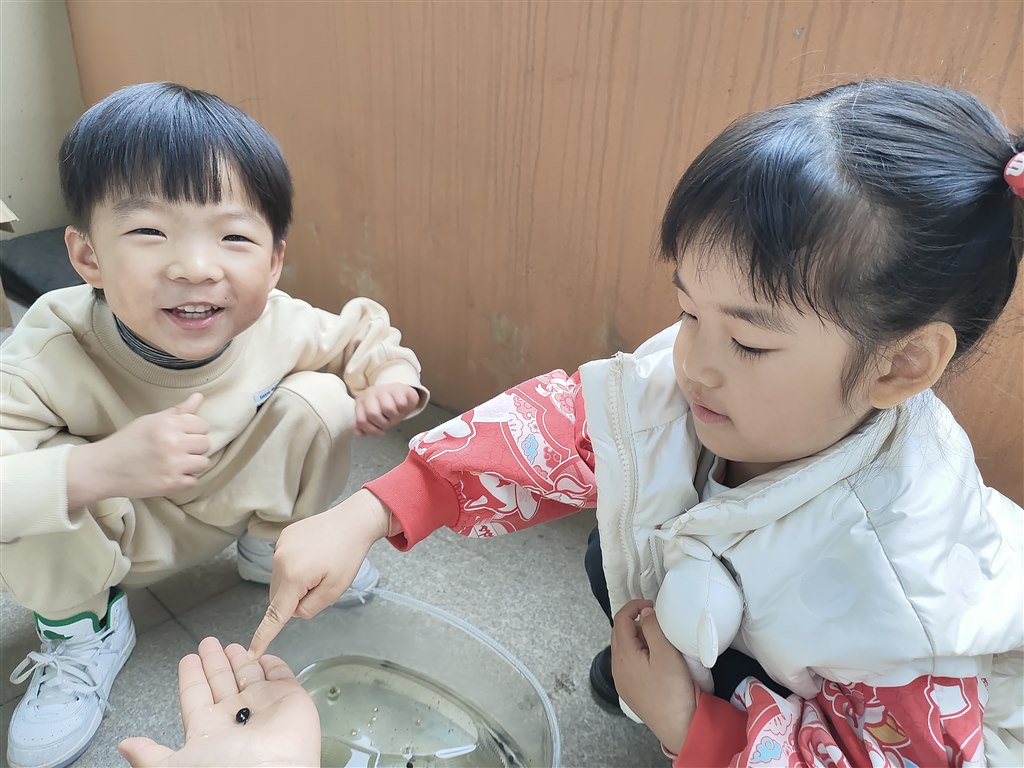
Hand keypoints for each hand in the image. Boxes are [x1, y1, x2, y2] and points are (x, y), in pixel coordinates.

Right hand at [67, 393, 209, 506]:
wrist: (102, 469)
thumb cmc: (127, 442)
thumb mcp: (150, 421)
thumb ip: (178, 411)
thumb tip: (199, 396)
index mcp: (168, 424)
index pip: (202, 425)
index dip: (193, 431)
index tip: (180, 436)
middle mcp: (172, 442)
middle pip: (205, 444)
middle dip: (194, 447)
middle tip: (176, 451)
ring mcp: (173, 465)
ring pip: (204, 463)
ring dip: (192, 464)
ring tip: (175, 463)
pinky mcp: (171, 484)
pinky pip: (194, 481)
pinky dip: (184, 480)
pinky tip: (169, 475)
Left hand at [118, 637, 319, 766]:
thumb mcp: (175, 764)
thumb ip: (151, 753)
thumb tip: (125, 745)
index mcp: (208, 730)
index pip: (197, 697)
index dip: (193, 678)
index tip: (189, 659)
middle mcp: (236, 718)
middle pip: (222, 683)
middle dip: (215, 663)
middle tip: (209, 643)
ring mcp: (264, 707)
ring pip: (249, 676)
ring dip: (241, 661)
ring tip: (232, 645)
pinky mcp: (290, 698)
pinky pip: (281, 675)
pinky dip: (275, 664)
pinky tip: (266, 656)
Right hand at [248, 489, 390, 656]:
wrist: (353, 520)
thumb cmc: (348, 555)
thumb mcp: (335, 589)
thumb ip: (310, 608)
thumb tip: (294, 610)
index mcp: (294, 577)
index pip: (276, 614)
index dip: (263, 636)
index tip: (252, 653)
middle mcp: (280, 561)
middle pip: (279, 596)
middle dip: (295, 599)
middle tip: (321, 584)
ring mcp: (279, 546)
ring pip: (281, 580)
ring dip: (295, 582)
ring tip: (319, 566)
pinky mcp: (283, 536)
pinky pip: (283, 562)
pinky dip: (295, 566)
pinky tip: (314, 554)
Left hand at [354, 383, 420, 435]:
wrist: (403, 395)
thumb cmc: (388, 407)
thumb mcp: (375, 418)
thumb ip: (365, 425)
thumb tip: (359, 433)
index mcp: (361, 401)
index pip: (361, 421)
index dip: (372, 430)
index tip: (380, 431)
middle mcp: (370, 393)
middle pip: (373, 414)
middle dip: (383, 423)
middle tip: (389, 422)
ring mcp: (384, 389)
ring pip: (388, 408)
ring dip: (394, 416)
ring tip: (395, 414)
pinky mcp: (398, 388)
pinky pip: (400, 404)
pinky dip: (403, 409)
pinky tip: (402, 408)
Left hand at [611, 600, 697, 755]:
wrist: (679, 727)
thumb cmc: (673, 690)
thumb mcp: (666, 653)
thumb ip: (653, 628)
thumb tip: (644, 613)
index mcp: (622, 655)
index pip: (620, 619)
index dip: (634, 606)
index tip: (653, 605)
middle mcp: (616, 667)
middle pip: (619, 633)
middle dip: (635, 621)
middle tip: (657, 622)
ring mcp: (621, 681)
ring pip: (623, 648)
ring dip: (637, 637)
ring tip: (659, 640)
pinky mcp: (629, 691)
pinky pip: (628, 663)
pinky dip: (638, 652)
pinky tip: (655, 659)